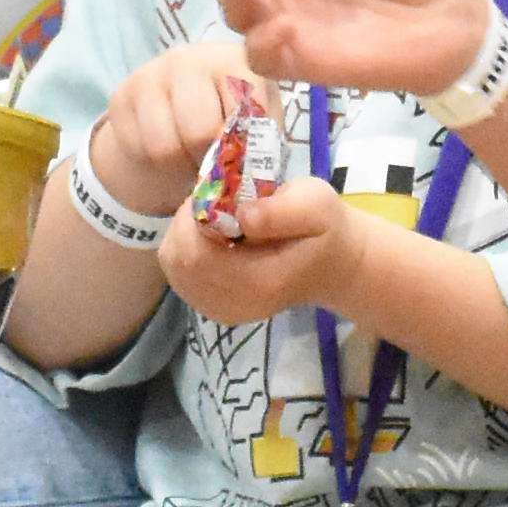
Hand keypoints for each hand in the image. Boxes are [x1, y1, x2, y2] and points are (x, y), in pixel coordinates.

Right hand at [88, 40, 248, 218]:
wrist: (178, 106)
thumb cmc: (227, 117)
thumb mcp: (254, 123)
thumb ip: (258, 142)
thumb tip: (248, 182)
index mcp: (233, 60)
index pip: (244, 113)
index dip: (245, 145)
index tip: (242, 150)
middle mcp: (189, 58)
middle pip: (200, 131)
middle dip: (208, 158)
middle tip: (212, 159)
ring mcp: (150, 74)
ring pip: (163, 146)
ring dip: (178, 164)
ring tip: (189, 156)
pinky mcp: (121, 95)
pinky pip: (136, 149)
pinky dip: (152, 161)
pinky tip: (166, 148)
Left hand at [163, 164, 348, 326]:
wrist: (333, 265)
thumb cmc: (324, 229)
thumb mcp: (317, 203)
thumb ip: (282, 210)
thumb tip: (242, 216)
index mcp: (259, 280)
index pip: (196, 255)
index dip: (194, 219)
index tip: (215, 194)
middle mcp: (236, 304)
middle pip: (179, 263)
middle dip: (185, 224)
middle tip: (211, 203)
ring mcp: (223, 311)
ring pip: (174, 270)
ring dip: (183, 237)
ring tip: (213, 221)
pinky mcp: (215, 309)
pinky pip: (180, 279)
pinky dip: (186, 253)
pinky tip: (211, 241)